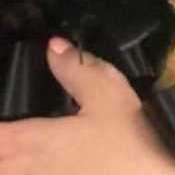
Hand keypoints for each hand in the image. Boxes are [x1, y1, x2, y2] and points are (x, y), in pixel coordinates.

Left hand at [0, 39, 174, 174]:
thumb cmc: (129, 140)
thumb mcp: (108, 94)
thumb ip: (77, 69)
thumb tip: (53, 44)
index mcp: (34, 140)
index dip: (1, 122)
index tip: (8, 112)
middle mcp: (28, 170)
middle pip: (0, 158)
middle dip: (3, 143)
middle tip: (13, 128)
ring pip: (10, 172)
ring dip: (10, 159)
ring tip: (19, 149)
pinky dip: (25, 169)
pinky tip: (35, 164)